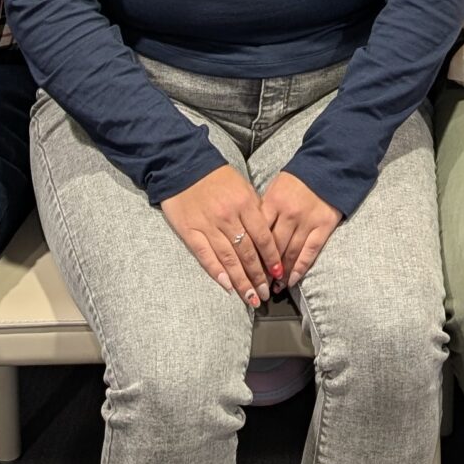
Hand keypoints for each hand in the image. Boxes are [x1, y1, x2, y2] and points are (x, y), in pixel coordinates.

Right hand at [160, 164, 274, 305]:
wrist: (184, 165)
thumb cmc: (217, 177)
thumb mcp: (242, 186)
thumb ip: (254, 210)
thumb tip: (267, 235)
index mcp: (244, 203)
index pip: (263, 237)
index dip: (271, 258)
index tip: (278, 273)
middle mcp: (228, 217)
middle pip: (247, 252)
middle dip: (258, 276)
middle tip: (265, 294)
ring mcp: (208, 225)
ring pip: (228, 259)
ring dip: (241, 281)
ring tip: (250, 298)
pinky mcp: (190, 231)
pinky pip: (206, 256)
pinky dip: (217, 272)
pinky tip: (227, 286)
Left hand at [259, 169, 340, 287]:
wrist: (327, 168)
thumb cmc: (296, 181)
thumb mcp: (274, 189)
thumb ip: (263, 211)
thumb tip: (249, 235)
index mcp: (273, 202)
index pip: (258, 234)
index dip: (251, 254)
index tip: (245, 269)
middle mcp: (289, 214)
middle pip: (273, 246)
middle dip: (264, 267)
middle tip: (257, 284)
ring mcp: (307, 221)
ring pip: (290, 252)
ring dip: (281, 273)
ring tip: (274, 287)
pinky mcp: (323, 226)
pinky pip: (310, 252)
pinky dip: (300, 268)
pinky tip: (291, 280)